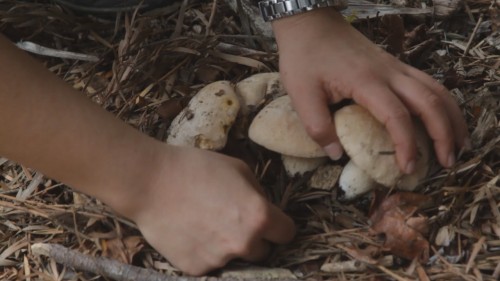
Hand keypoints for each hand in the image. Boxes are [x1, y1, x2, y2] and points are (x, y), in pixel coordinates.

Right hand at [0, 34, 293, 275]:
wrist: (150, 182)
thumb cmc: (196, 167)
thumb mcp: (238, 168)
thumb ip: (259, 192)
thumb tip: (265, 207)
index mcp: (260, 217)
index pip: (287, 233)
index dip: (279, 226)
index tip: (270, 222)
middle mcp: (244, 243)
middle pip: (262, 251)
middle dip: (253, 237)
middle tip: (232, 219)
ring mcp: (219, 260)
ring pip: (235, 257)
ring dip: (228, 245)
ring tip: (206, 223)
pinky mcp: (196, 269)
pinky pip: (210, 264)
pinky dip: (205, 252)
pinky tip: (191, 232)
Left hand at [272, 8, 468, 172]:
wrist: (311, 25)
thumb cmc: (304, 57)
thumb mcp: (300, 94)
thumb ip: (317, 126)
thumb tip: (336, 155)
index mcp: (366, 82)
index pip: (396, 117)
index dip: (406, 145)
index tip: (407, 168)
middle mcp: (388, 73)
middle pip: (430, 102)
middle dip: (444, 135)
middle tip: (447, 163)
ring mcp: (395, 67)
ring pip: (436, 90)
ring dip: (451, 118)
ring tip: (458, 145)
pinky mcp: (394, 65)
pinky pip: (428, 83)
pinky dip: (442, 103)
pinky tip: (443, 118)